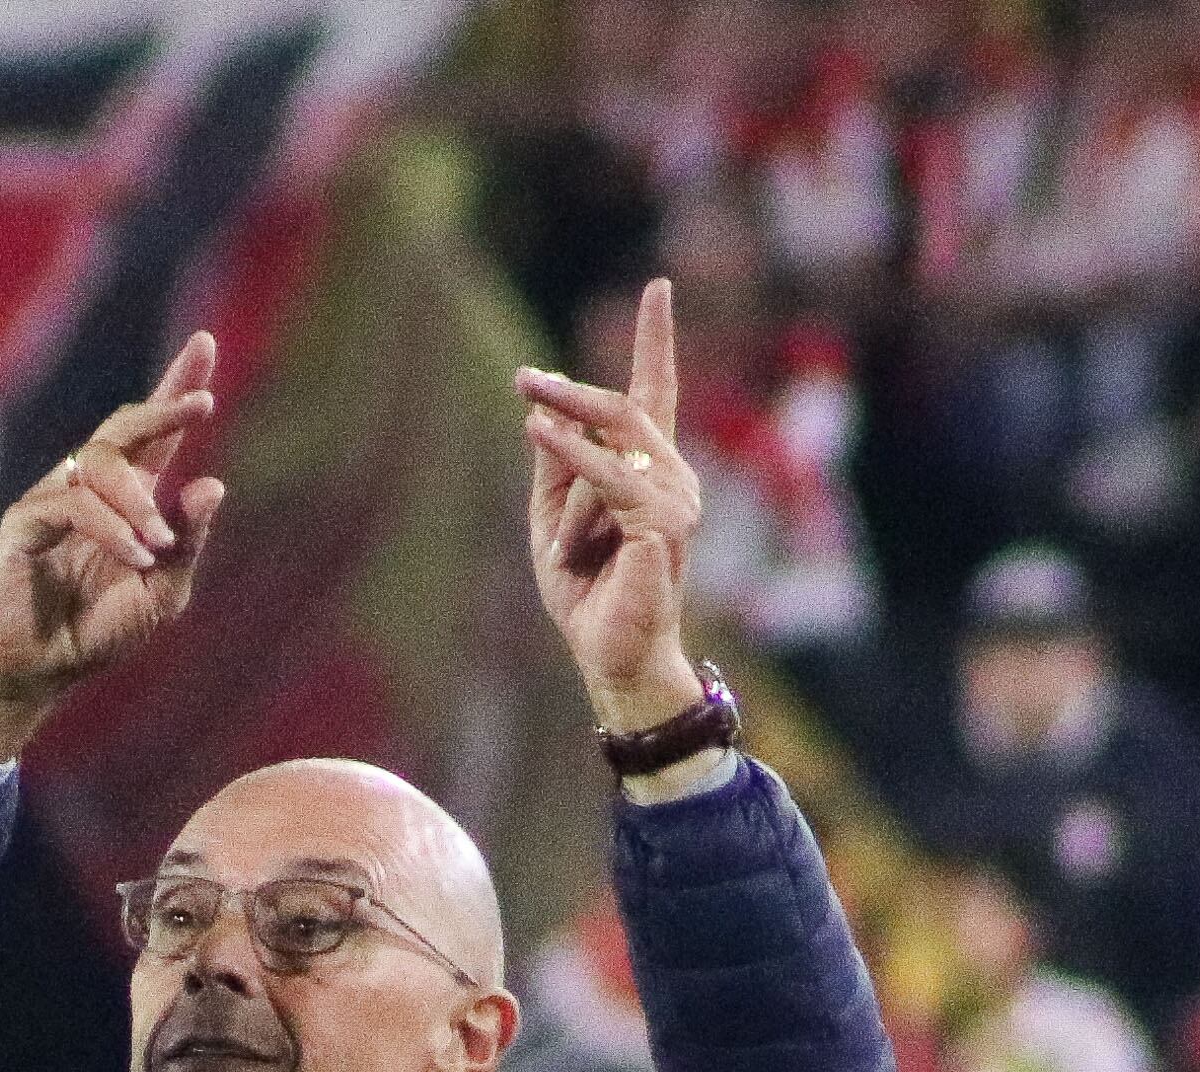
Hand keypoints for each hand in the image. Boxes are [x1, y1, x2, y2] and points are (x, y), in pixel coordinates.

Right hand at [0, 332, 225, 763]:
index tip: (206, 342)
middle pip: (125, 426)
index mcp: (127, 500)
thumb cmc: (97, 632)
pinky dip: (111, 527)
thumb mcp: (161, 592)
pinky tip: (134, 554)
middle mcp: (89, 489)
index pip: (154, 433)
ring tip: (155, 546)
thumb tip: (213, 482)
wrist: (41, 672)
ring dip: (139, 501)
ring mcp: (54, 499)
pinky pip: (74, 503)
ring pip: (102, 464)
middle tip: (203, 405)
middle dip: (165, 408)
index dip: (176, 387)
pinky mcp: (25, 520)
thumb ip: (187, 542)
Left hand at [519, 279, 708, 736]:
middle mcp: (673, 477)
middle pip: (626, 407)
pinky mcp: (664, 527)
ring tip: (530, 426)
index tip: (660, 287)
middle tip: (523, 377)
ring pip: (615, 443)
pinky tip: (539, 429)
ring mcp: (676, 501)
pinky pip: (610, 478)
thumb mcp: (555, 518)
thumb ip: (557, 467)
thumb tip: (544, 414)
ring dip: (565, 443)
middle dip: (572, 388)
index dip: (658, 340)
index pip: (657, 393)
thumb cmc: (587, 593)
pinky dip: (574, 456)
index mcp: (651, 471)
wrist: (611, 655)